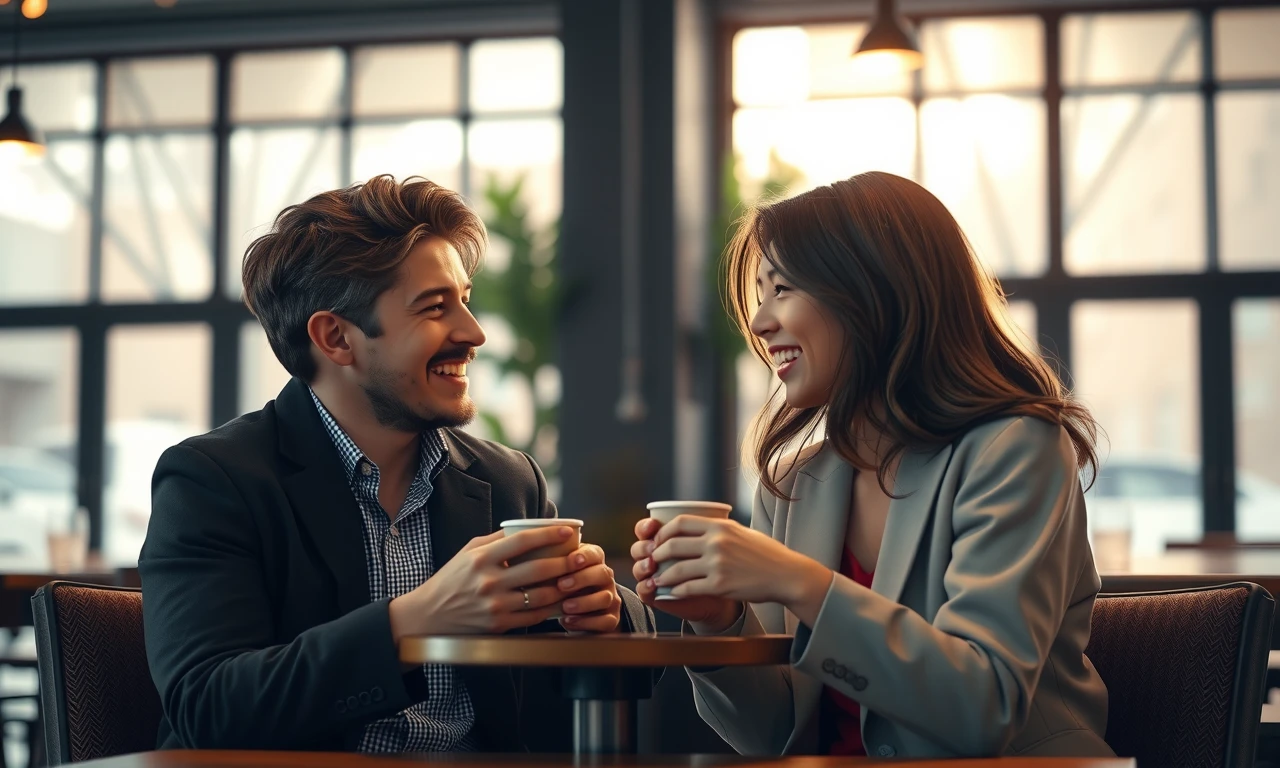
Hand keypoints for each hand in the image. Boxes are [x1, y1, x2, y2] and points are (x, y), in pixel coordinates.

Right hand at [389, 525, 585, 639]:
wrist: (428, 616)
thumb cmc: (451, 579)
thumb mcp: (468, 553)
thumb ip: (495, 541)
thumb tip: (526, 528)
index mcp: (481, 559)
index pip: (522, 541)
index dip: (549, 535)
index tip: (569, 531)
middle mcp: (489, 582)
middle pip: (538, 569)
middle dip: (565, 562)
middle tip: (581, 557)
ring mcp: (495, 606)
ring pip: (540, 595)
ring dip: (563, 587)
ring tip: (577, 579)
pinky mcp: (499, 625)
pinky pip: (533, 616)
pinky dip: (551, 608)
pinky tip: (562, 600)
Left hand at [554, 543, 621, 632]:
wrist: (575, 611)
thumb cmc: (562, 585)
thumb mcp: (558, 572)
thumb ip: (552, 563)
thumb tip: (531, 556)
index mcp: (594, 562)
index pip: (595, 553)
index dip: (585, 556)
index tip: (570, 560)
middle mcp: (605, 578)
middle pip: (602, 573)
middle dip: (581, 579)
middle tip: (561, 585)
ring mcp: (611, 598)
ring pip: (605, 598)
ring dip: (584, 602)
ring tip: (564, 607)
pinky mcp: (611, 619)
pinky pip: (606, 621)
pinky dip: (587, 622)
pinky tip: (569, 621)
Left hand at [641, 515, 833, 626]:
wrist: (786, 575)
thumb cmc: (766, 554)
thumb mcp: (742, 531)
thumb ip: (720, 529)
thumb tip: (698, 528)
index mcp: (720, 526)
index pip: (680, 523)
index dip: (662, 532)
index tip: (657, 540)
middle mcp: (717, 542)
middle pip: (672, 545)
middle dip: (656, 554)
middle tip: (651, 561)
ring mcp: (717, 564)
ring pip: (676, 569)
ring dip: (662, 576)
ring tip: (657, 579)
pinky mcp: (720, 585)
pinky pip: (688, 588)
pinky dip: (676, 591)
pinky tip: (673, 593)